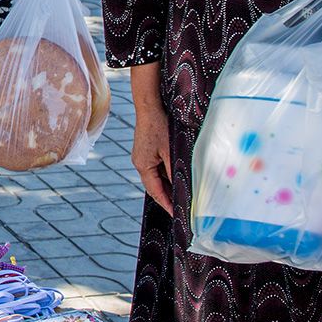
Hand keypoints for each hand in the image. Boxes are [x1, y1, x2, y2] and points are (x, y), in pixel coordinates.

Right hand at [131, 100, 173, 215]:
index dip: (167, 204)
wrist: (149, 106)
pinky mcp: (146, 151)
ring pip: (156, 178)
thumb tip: (182, 187)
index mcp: (143, 166)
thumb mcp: (171, 150)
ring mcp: (142, 157)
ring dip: (167, 186)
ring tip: (181, 196)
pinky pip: (156, 169)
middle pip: (154, 187)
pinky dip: (165, 176)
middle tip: (181, 209)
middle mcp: (140, 163)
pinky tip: (176, 178)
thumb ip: (174, 170)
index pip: (156, 191)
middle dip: (167, 198)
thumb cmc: (159, 125)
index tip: (177, 215)